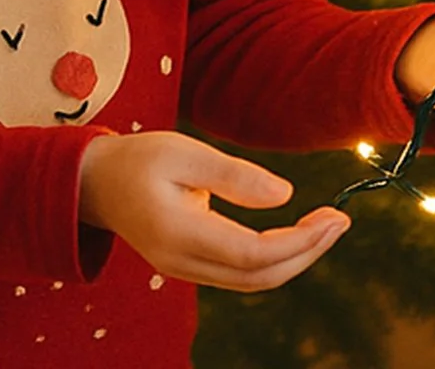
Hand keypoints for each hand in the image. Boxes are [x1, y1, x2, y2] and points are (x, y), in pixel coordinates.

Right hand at [77, 129, 347, 290]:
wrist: (93, 184)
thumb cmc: (139, 159)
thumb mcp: (185, 152)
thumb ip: (234, 175)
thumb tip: (284, 196)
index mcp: (180, 233)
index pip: (252, 254)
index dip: (299, 242)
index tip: (334, 218)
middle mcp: (183, 262)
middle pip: (257, 277)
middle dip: (306, 253)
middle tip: (342, 220)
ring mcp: (184, 268)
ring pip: (250, 280)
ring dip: (294, 257)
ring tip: (329, 224)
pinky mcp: (189, 262)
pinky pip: (239, 272)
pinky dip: (274, 257)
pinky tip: (297, 232)